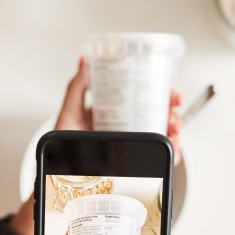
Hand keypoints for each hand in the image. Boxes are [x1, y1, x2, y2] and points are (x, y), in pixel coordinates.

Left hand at [55, 58, 183, 161]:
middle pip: (160, 117)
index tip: (172, 96)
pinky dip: (170, 156)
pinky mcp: (133, 163)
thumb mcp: (69, 112)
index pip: (145, 98)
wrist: (59, 172)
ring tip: (173, 138)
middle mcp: (127, 128)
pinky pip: (156, 158)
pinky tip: (172, 154)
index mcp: (115, 112)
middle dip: (174, 116)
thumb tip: (84, 62)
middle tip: (174, 120)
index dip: (164, 95)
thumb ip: (76, 88)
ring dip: (175, 136)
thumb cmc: (62, 145)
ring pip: (162, 138)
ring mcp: (131, 145)